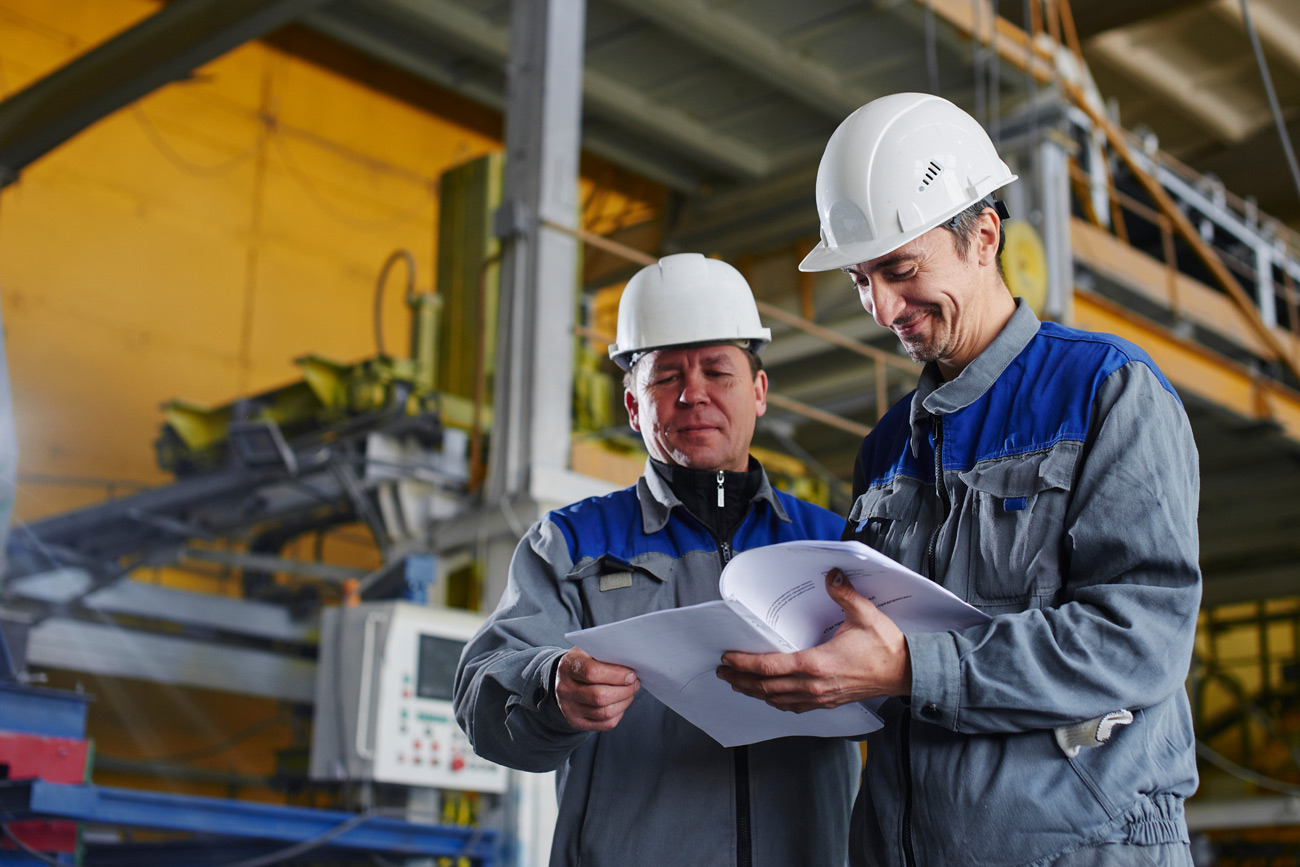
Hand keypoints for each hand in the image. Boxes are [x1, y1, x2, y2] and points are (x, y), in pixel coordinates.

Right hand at [555, 647, 640, 731]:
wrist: (565, 679)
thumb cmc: (585, 662)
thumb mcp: (591, 650)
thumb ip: (607, 654)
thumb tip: (631, 666)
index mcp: (568, 666)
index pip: (591, 672)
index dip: (616, 675)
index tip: (631, 674)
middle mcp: (565, 689)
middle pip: (600, 696)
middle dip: (625, 690)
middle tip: (635, 683)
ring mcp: (569, 708)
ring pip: (605, 712)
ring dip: (624, 702)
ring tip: (630, 692)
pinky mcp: (576, 722)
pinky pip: (606, 723)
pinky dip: (619, 713)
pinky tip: (621, 702)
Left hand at [716, 568, 911, 711]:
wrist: (906, 672)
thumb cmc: (886, 646)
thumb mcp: (864, 613)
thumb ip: (843, 593)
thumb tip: (831, 575)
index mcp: (818, 664)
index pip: (771, 667)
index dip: (745, 664)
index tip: (728, 658)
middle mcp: (815, 685)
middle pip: (767, 687)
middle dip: (741, 680)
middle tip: (723, 672)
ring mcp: (821, 697)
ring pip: (778, 700)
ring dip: (755, 692)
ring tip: (738, 684)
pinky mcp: (828, 702)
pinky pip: (794, 707)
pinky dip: (776, 701)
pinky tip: (770, 696)